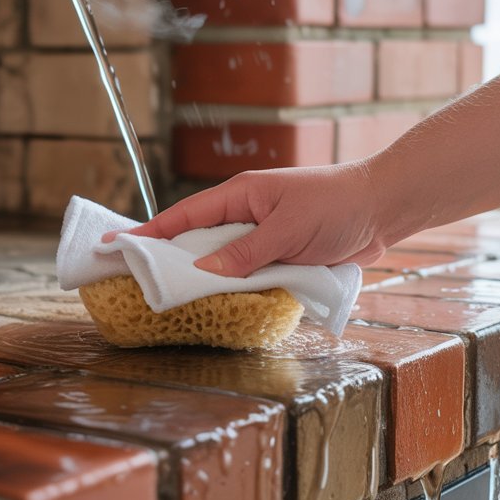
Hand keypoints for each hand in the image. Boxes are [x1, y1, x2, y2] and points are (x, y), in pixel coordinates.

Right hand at [107, 162, 388, 276]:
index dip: (149, 233)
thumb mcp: (289, 231)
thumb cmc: (337, 206)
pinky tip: (217, 303)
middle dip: (166, 259)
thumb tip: (202, 271)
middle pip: (196, 240)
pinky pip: (246, 272)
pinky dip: (231, 286)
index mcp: (241, 196)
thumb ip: (246, 254)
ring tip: (167, 298)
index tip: (116, 246)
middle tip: (132, 281)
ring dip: (201, 277)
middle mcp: (246, 214)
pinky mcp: (279, 253)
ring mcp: (262, 234)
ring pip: (220, 260)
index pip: (184, 216)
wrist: (383, 207)